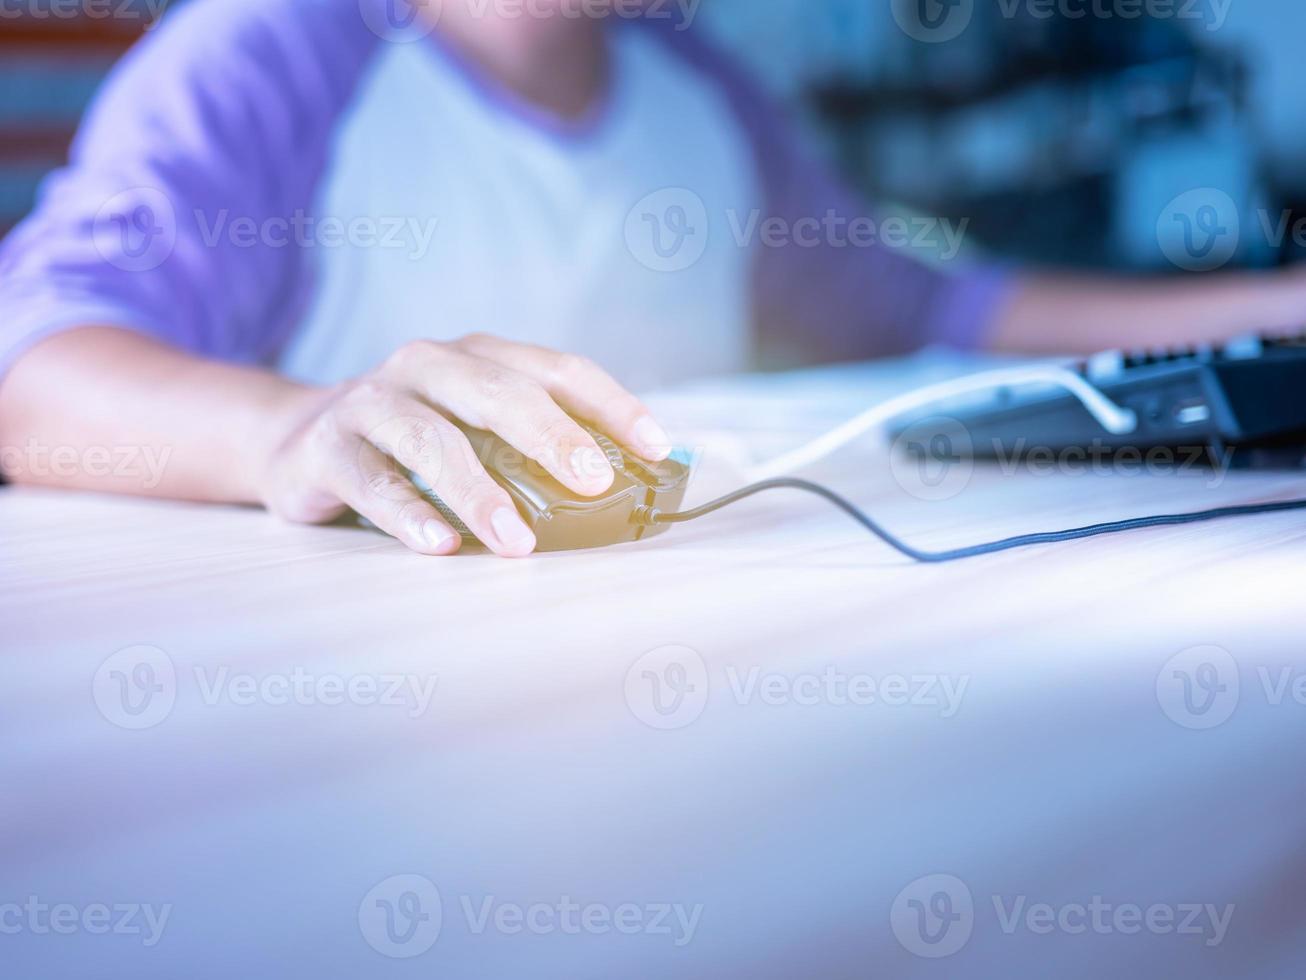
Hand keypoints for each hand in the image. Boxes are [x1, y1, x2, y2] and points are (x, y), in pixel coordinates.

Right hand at [254, 335, 671, 556]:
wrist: (295, 439)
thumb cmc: (413, 437)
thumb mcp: (474, 428)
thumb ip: (531, 446)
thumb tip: (620, 489)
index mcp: (477, 356)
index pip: (557, 369)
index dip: (610, 404)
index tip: (655, 448)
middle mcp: (426, 365)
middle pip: (498, 393)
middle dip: (552, 437)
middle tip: (594, 483)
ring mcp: (373, 402)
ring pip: (432, 440)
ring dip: (480, 493)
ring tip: (516, 541)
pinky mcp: (328, 447)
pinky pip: (372, 481)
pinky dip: (408, 514)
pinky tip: (439, 545)